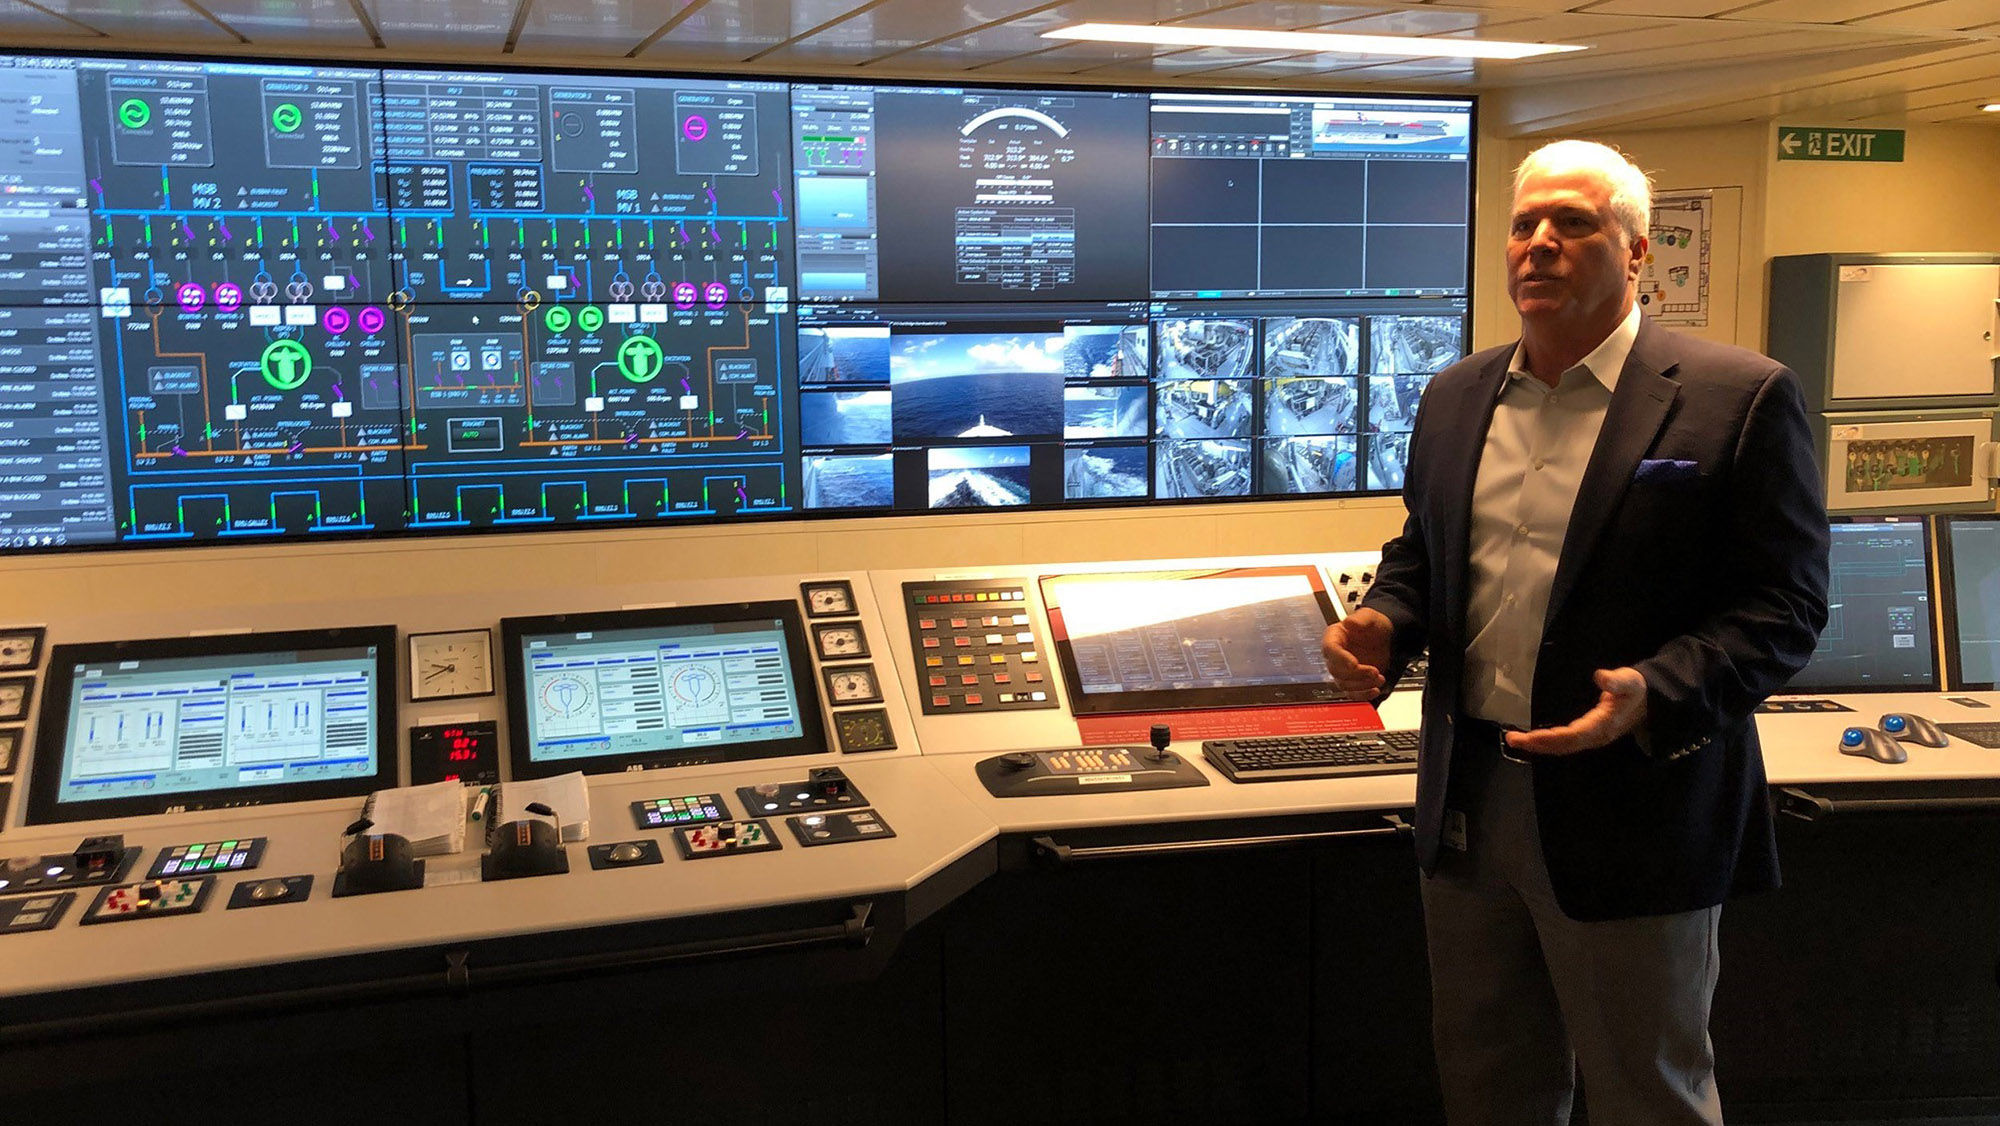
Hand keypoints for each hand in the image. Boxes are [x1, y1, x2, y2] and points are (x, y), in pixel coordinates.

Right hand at [1322, 607, 1392, 697]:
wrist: (1387, 636)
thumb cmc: (1375, 625)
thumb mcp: (1369, 616)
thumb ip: (1360, 619)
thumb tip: (1349, 622)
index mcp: (1334, 637)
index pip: (1330, 649)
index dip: (1340, 658)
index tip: (1354, 664)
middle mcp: (1336, 654)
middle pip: (1336, 670)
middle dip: (1357, 674)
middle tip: (1374, 671)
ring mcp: (1343, 669)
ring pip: (1343, 684)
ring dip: (1362, 685)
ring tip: (1379, 678)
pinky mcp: (1353, 680)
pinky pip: (1351, 693)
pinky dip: (1362, 695)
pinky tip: (1374, 690)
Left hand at [1505, 667, 1647, 756]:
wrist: (1647, 702)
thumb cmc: (1634, 690)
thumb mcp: (1629, 681)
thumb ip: (1616, 680)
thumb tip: (1600, 676)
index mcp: (1602, 725)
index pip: (1573, 735)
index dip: (1552, 737)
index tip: (1531, 736)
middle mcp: (1594, 736)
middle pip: (1563, 745)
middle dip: (1537, 744)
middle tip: (1512, 739)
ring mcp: (1591, 738)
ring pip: (1562, 746)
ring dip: (1538, 745)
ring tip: (1515, 740)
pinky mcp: (1587, 735)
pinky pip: (1564, 743)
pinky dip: (1546, 742)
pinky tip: (1532, 739)